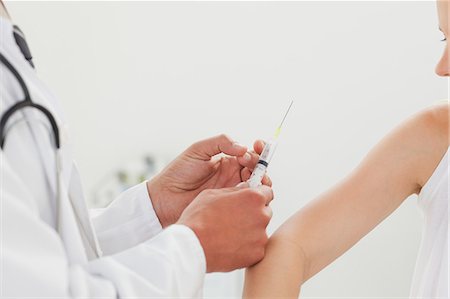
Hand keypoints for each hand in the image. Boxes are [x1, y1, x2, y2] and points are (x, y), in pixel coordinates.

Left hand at [147, 134, 271, 226]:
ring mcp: (232, 192)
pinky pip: (247, 202)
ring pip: (257, 187)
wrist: (165, 198)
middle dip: (260, 165)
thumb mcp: (198, 150)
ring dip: (261, 181)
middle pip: (258, 170)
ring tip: (252, 179)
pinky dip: (253, 197)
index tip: (257, 145)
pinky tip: (246, 193)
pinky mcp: (230, 207)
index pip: (249, 154)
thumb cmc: (179, 172)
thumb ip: (220, 143)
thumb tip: (243, 147)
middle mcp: (232, 175)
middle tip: (249, 164)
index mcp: (227, 160)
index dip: (258, 150)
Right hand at [177, 183, 273, 271]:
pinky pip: (255, 248)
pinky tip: (229, 245)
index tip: (250, 200)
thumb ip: (234, 190)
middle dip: (253, 213)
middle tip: (235, 218)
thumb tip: (243, 190)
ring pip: (260, 231)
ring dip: (249, 231)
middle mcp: (262, 216)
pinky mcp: (257, 254)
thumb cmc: (199, 219)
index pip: (267, 192)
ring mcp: (260, 237)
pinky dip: (246, 247)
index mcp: (253, 198)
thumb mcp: (213, 194)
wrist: (193, 246)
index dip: (257, 195)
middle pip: (264, 212)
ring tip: (228, 233)